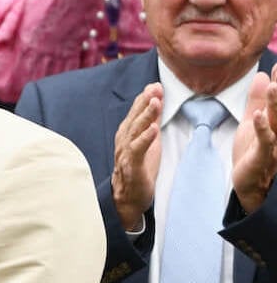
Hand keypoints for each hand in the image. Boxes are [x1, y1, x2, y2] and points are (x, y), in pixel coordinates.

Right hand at [112, 82, 162, 231]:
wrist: (129, 197)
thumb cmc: (139, 167)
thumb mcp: (149, 139)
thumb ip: (152, 119)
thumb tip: (157, 97)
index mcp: (128, 134)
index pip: (135, 113)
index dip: (144, 99)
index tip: (155, 85)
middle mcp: (124, 142)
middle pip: (134, 119)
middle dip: (144, 103)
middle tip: (154, 89)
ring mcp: (126, 154)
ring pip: (134, 132)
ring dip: (145, 116)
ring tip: (156, 103)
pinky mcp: (132, 167)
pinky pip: (137, 151)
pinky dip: (145, 139)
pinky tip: (154, 129)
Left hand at [232, 65, 276, 213]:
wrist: (248, 187)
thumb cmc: (253, 154)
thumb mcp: (252, 123)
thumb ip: (257, 101)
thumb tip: (262, 75)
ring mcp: (276, 145)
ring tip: (275, 85)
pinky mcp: (263, 158)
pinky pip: (265, 142)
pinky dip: (262, 128)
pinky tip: (258, 115)